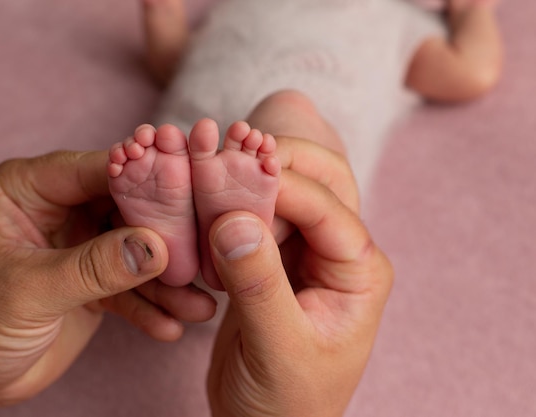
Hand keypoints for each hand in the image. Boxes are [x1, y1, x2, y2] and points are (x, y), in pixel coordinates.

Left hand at [0, 151, 215, 415]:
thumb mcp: (29, 290)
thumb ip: (94, 267)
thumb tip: (158, 248)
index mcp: (31, 189)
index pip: (97, 169)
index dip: (144, 174)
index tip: (191, 182)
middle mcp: (63, 209)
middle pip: (129, 206)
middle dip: (169, 233)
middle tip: (210, 247)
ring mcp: (84, 245)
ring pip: (139, 249)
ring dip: (169, 280)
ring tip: (199, 305)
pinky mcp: (97, 281)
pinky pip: (134, 287)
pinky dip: (153, 306)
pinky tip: (171, 326)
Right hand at [207, 141, 392, 416]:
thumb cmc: (287, 403)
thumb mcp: (277, 349)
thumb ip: (259, 285)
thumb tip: (234, 218)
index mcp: (358, 271)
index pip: (324, 206)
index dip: (278, 182)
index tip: (228, 170)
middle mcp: (335, 253)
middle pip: (314, 181)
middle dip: (270, 163)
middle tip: (221, 159)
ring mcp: (302, 253)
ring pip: (279, 194)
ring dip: (243, 180)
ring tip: (202, 174)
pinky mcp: (268, 261)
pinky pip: (250, 218)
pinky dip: (225, 206)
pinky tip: (197, 206)